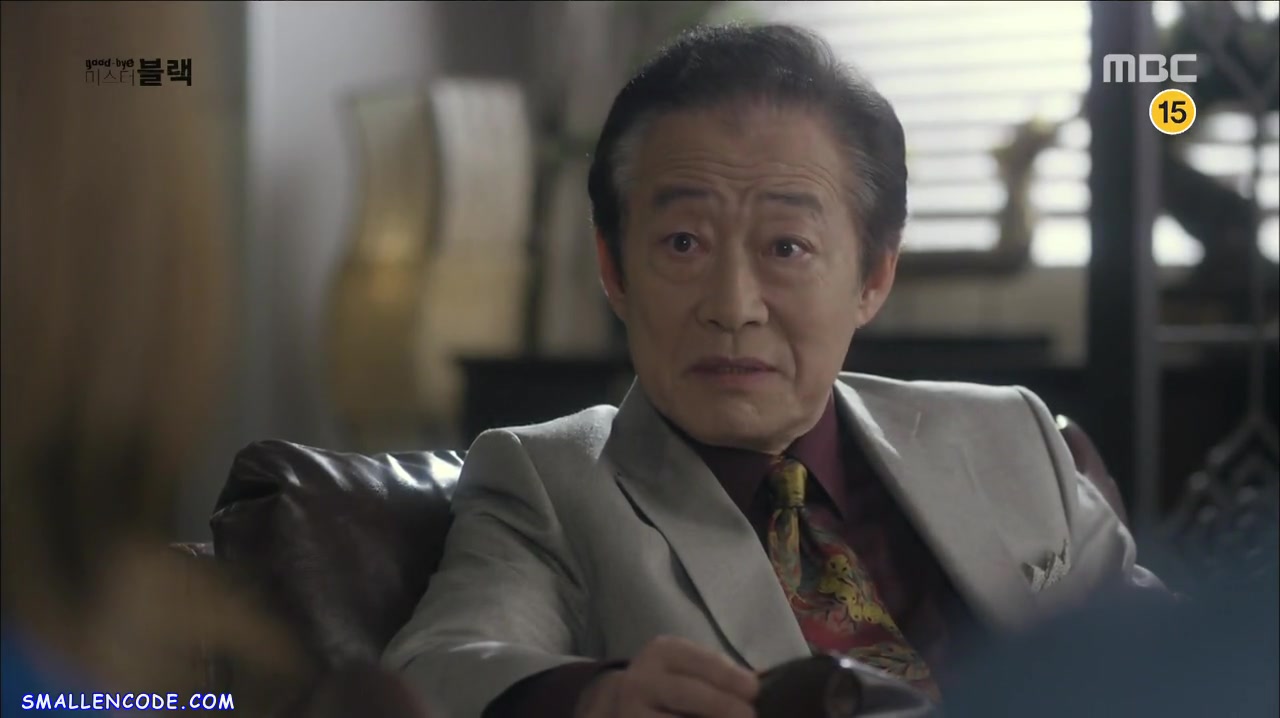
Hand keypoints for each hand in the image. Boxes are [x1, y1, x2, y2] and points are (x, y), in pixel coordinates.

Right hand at [575, 636, 757, 717]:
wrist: (623, 704)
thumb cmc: (674, 685)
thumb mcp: (691, 668)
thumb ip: (721, 675)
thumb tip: (762, 684)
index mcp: (662, 653)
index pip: (698, 661)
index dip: (728, 676)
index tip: (754, 690)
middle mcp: (641, 680)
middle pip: (685, 692)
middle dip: (720, 705)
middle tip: (749, 717)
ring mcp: (631, 712)